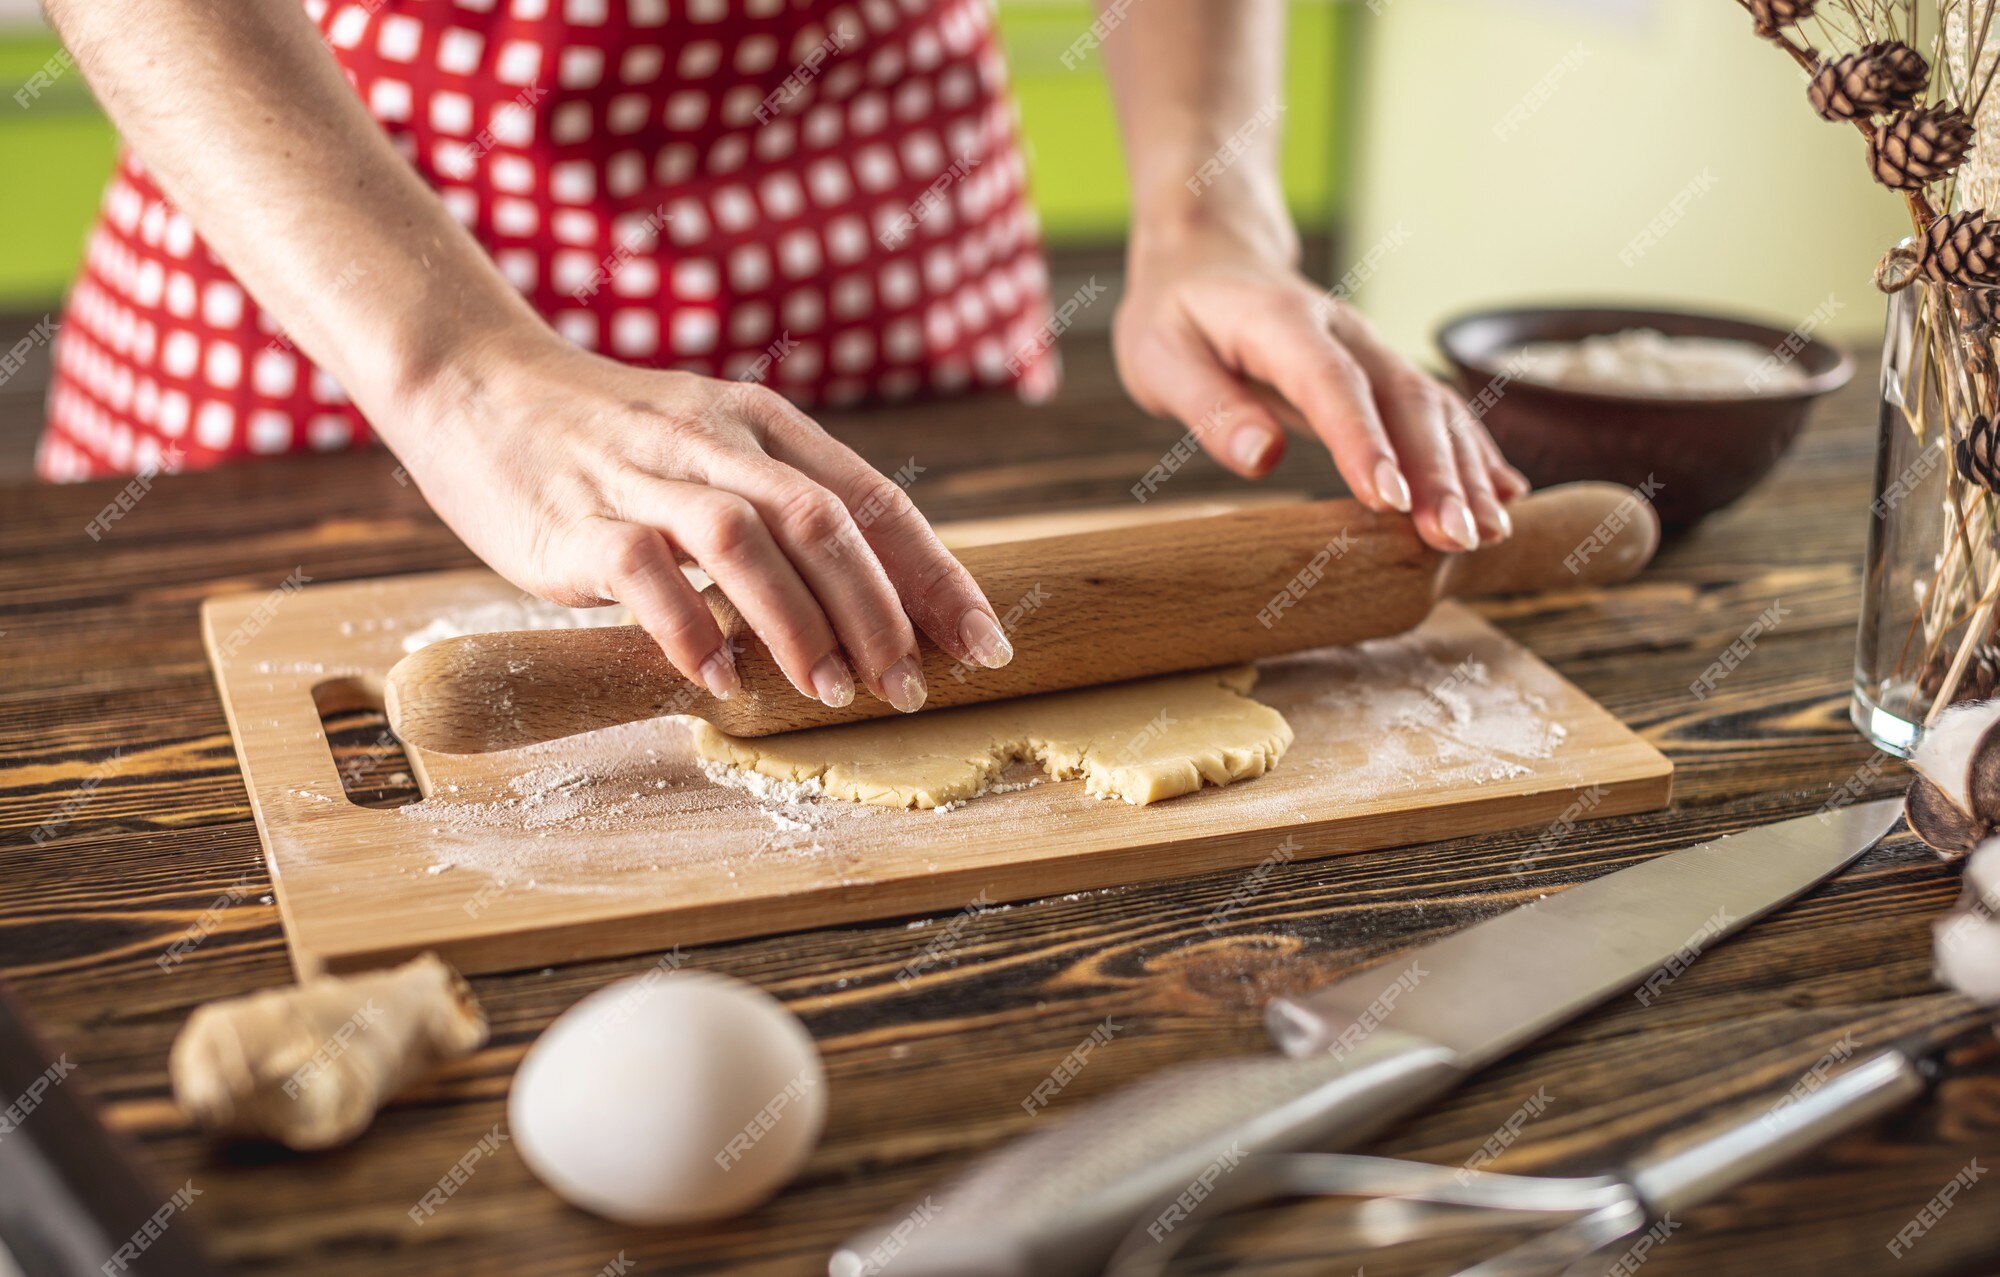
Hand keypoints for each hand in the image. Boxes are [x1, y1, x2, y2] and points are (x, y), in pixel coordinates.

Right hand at [393, 330, 1013, 711]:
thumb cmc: (607, 437)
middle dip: (882, 612)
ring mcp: (644, 476)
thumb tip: (870, 603)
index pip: (873, 500)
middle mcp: (715, 441)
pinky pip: (644, 573)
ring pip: (747, 540)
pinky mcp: (575, 518)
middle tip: (910, 687)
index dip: (936, 576)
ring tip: (831, 693)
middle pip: (824, 520)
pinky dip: (689, 629)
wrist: (473, 381)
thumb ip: (779, 505)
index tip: (984, 642)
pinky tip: (719, 680)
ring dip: (800, 623)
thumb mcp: (711, 448)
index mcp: (764, 425)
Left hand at [1113, 222, 1529, 552]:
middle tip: (1454, 537)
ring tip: (1486, 534)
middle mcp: (1344, 334)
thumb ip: (1210, 407)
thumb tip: (1258, 459)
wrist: (1211, 261)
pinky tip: (1506, 497)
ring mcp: (1374, 352)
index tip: (1386, 499)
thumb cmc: (1177, 318)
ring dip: (1466, 471)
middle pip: (1403, 399)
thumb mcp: (1161, 359)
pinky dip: (1475, 455)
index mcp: (1282, 324)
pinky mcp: (1385, 375)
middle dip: (1435, 471)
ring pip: (1434, 408)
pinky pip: (1440, 413)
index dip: (1362, 440)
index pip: (1331, 382)